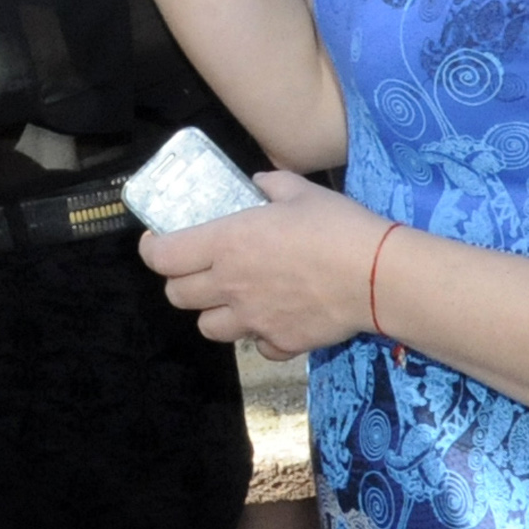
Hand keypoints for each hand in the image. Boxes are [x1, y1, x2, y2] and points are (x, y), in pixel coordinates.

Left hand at [138, 171, 389, 358]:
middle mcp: (230, 285)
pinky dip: (260, 336)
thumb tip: (260, 182)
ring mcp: (253, 320)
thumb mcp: (300, 190)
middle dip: (180, 283)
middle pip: (178, 296)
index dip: (152, 250)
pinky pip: (257, 346)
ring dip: (214, 313)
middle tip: (197, 269)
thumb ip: (271, 184)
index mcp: (226, 243)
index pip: (162, 257)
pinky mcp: (282, 343)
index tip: (158, 241)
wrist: (376, 275)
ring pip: (209, 328)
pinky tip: (276, 318)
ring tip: (234, 299)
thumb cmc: (335, 225)